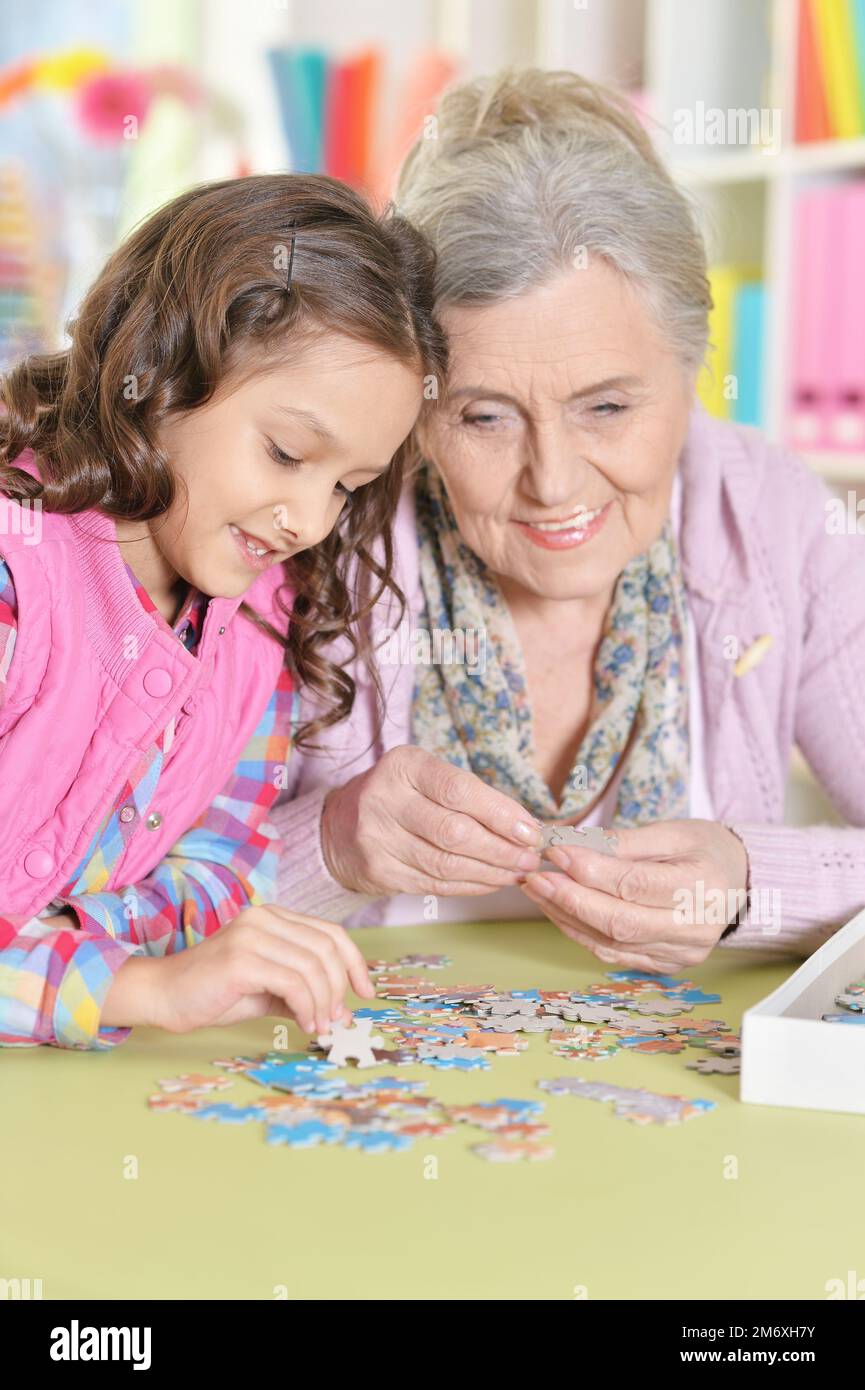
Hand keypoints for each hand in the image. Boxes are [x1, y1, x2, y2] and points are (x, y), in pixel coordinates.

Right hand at [101, 905, 374, 1034]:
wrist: (164, 996)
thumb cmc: (216, 993)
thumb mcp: (269, 990)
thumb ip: (304, 992)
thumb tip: (343, 1011)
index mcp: (274, 917)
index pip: (331, 932)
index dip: (355, 963)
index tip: (365, 993)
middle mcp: (265, 918)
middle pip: (327, 948)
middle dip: (339, 989)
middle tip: (335, 1020)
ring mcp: (252, 935)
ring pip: (314, 966)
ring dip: (324, 1003)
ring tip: (318, 1026)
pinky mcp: (242, 959)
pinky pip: (294, 982)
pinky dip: (308, 1007)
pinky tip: (305, 1024)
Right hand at [321, 745, 542, 896]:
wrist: (337, 827)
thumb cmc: (397, 797)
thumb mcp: (423, 777)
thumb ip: (468, 795)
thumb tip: (525, 826)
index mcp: (403, 766)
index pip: (459, 790)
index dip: (500, 814)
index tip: (530, 831)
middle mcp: (385, 800)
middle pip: (455, 832)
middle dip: (502, 849)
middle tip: (530, 858)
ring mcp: (377, 840)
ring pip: (447, 864)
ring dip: (491, 872)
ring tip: (517, 872)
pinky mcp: (378, 873)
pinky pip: (435, 885)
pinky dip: (470, 886)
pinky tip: (491, 882)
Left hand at [519, 818, 749, 972]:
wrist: (740, 882)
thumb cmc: (705, 849)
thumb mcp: (673, 832)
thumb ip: (625, 842)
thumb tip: (573, 846)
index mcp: (703, 887)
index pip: (635, 884)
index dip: (590, 871)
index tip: (555, 852)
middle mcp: (695, 928)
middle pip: (619, 922)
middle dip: (569, 899)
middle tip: (535, 876)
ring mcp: (681, 953)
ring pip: (611, 943)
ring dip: (567, 917)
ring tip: (538, 890)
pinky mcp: (666, 965)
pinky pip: (614, 954)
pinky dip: (581, 933)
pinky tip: (559, 911)